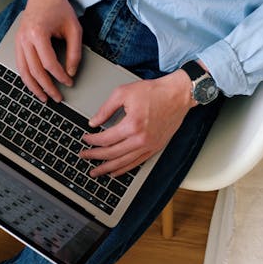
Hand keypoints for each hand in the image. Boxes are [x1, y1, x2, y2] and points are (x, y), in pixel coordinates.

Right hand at [15, 0, 81, 101]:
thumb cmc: (58, 8)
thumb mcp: (74, 29)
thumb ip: (74, 52)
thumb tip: (71, 72)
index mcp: (38, 33)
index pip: (49, 63)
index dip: (60, 76)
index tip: (69, 83)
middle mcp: (25, 39)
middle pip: (35, 71)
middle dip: (47, 87)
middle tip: (58, 97)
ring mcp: (18, 41)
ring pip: (23, 71)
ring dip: (34, 87)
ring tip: (44, 98)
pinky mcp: (18, 43)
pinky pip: (20, 65)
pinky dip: (27, 78)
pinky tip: (35, 86)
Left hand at [80, 70, 196, 176]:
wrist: (178, 95)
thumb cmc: (154, 92)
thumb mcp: (124, 93)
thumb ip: (106, 109)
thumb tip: (94, 122)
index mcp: (132, 125)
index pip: (105, 139)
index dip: (92, 141)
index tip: (85, 139)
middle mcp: (141, 139)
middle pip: (112, 153)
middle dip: (95, 156)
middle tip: (84, 156)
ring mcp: (149, 146)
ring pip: (123, 163)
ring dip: (107, 168)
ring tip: (96, 171)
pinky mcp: (155, 148)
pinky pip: (137, 163)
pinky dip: (124, 169)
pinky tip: (115, 171)